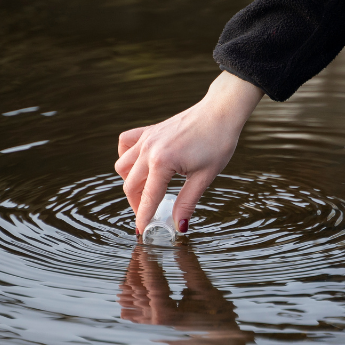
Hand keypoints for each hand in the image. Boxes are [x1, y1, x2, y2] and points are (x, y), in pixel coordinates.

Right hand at [115, 71, 262, 233]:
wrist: (221, 111)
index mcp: (162, 162)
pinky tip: (139, 165)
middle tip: (149, 215)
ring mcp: (147, 138)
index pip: (148, 198)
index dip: (143, 218)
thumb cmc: (218, 142)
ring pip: (123, 166)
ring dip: (130, 182)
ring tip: (146, 192)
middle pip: (130, 185)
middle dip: (137, 204)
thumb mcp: (204, 177)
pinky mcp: (149, 130)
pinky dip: (126, 156)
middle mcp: (149, 149)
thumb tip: (179, 226)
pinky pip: (125, 144)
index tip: (141, 233)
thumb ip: (187, 202)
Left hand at [116, 244, 256, 344]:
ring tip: (140, 263)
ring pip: (130, 302)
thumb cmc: (219, 319)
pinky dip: (132, 297)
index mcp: (169, 317)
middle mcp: (156, 326)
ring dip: (133, 281)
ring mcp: (152, 330)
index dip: (148, 262)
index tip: (145, 246)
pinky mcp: (152, 331)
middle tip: (142, 250)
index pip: (153, 284)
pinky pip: (132, 313)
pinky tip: (138, 283)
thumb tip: (179, 242)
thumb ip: (188, 265)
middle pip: (137, 292)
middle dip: (138, 268)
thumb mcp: (205, 288)